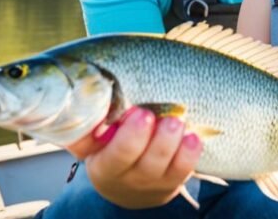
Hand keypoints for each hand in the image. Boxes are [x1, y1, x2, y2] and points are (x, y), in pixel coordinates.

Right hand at [68, 107, 202, 208]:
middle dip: (155, 138)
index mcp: (104, 167)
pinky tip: (192, 136)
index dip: (130, 136)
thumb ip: (86, 123)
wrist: (126, 185)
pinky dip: (191, 152)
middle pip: (146, 163)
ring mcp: (155, 181)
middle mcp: (131, 178)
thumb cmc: (107, 150)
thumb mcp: (90, 142)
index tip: (137, 111)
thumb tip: (84, 92)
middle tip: (159, 114)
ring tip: (177, 120)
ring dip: (174, 141)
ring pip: (169, 166)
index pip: (117, 156)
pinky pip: (186, 170)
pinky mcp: (174, 180)